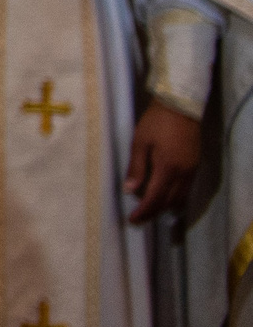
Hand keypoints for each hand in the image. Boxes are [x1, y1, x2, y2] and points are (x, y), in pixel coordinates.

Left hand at [126, 100, 201, 222]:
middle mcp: (183, 174)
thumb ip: (136, 167)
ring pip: (180, 198)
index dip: (144, 211)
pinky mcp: (196, 166)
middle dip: (154, 212)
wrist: (180, 107)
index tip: (133, 219)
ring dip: (165, 206)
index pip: (155, 198)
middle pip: (169, 202)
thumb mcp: (140, 142)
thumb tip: (130, 190)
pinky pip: (186, 189)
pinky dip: (175, 197)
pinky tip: (165, 196)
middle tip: (139, 218)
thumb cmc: (156, 122)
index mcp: (168, 168)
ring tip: (150, 209)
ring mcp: (192, 170)